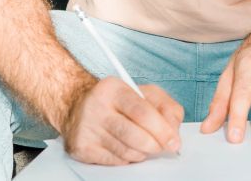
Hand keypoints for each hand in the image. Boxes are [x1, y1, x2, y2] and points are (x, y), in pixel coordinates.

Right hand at [61, 77, 182, 164]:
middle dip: (155, 145)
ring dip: (142, 153)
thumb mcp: (144, 93)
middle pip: (135, 135)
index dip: (163, 130)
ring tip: (144, 146)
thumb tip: (173, 133)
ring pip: (126, 151)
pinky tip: (128, 149)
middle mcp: (97, 107)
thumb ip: (166, 108)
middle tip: (162, 147)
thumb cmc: (117, 101)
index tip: (174, 142)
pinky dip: (127, 159)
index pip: (143, 112)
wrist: (77, 106)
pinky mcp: (81, 147)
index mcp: (115, 89)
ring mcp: (87, 128)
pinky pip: (114, 161)